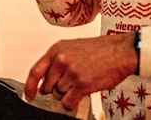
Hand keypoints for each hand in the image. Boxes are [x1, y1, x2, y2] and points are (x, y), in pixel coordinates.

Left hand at [24, 33, 138, 110]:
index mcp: (57, 49)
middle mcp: (61, 59)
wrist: (121, 51)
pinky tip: (82, 93)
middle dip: (57, 89)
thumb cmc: (101, 49)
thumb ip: (58, 61)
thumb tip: (46, 79)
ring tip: (82, 81)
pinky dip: (73, 102)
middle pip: (47, 87)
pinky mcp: (81, 84)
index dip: (30, 86)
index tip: (29, 95)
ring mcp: (71, 72)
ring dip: (69, 93)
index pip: (35, 71)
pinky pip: (68, 103)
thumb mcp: (74, 47)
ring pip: (59, 95)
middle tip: (71, 82)